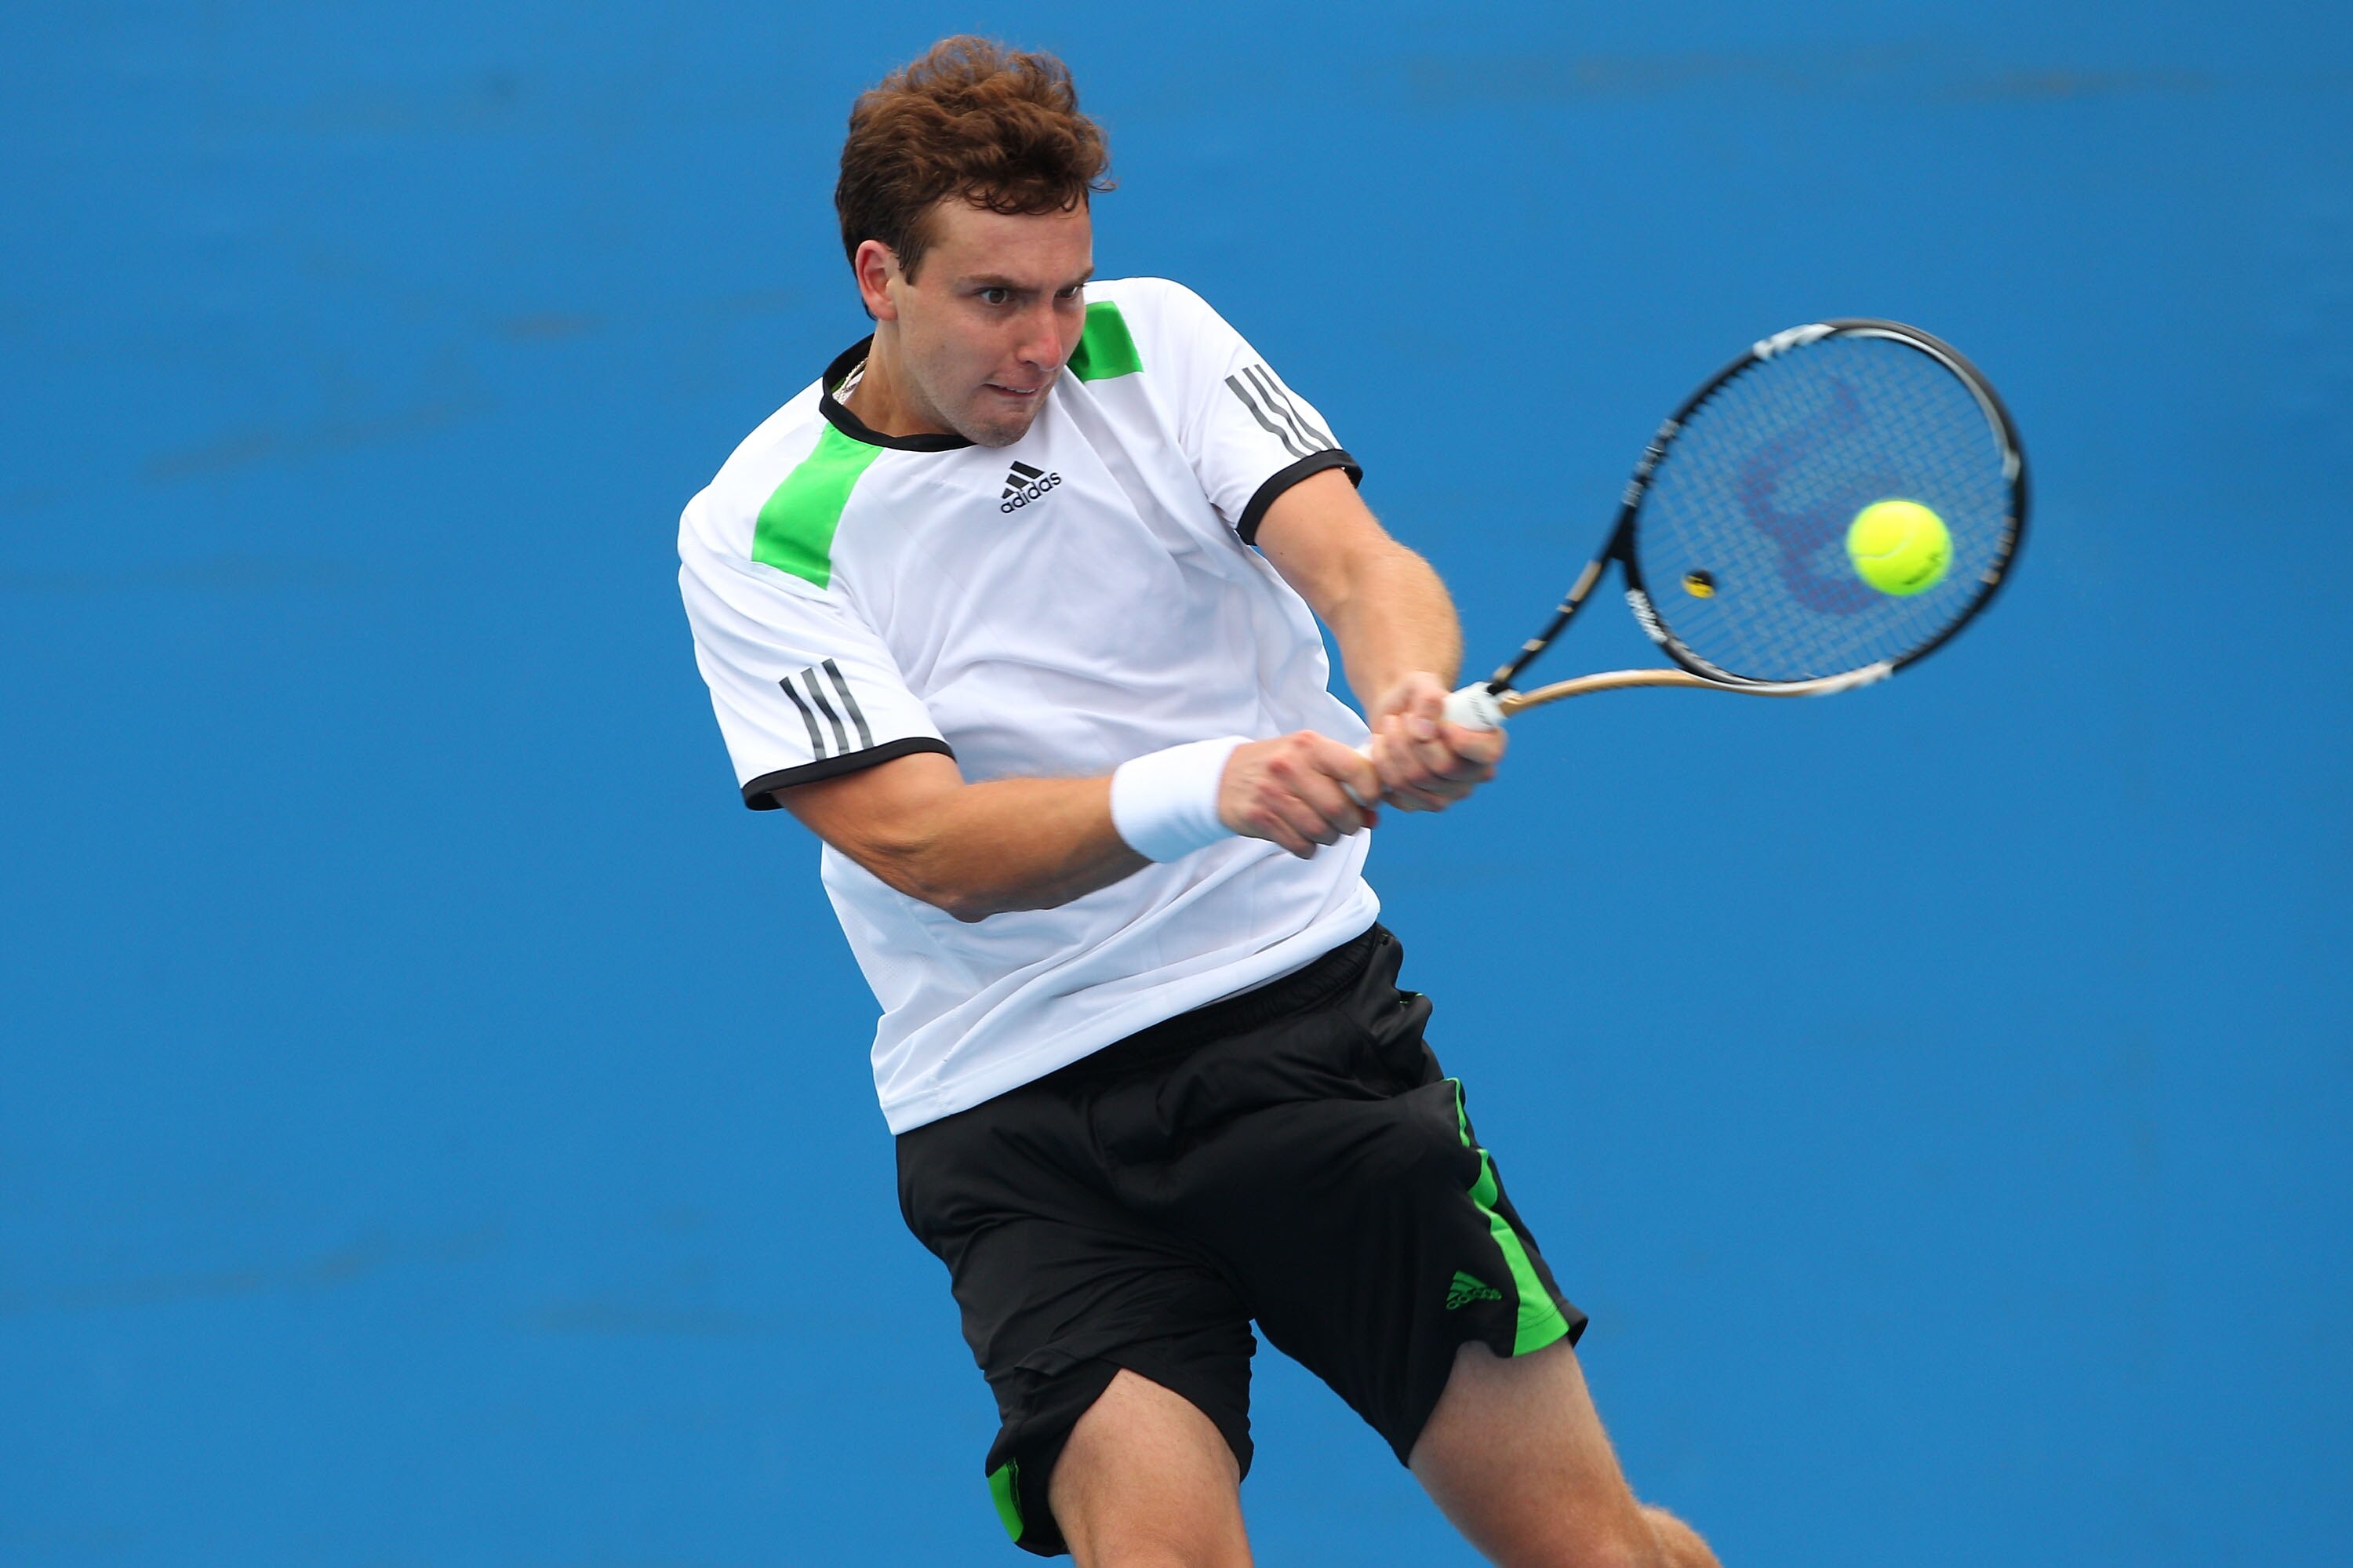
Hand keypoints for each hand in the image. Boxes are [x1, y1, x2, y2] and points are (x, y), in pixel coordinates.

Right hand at [1218, 731, 1381, 857]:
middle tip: (1348, 823)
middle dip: (1352, 823)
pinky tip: (1303, 837)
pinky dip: (1309, 848)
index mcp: (1309, 745)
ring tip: (1324, 830)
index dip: (1372, 791)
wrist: (1223, 777)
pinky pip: (1300, 845)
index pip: (1357, 769)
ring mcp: (1272, 793)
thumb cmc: (1278, 767)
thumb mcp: (1308, 757)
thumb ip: (1343, 778)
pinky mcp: (1259, 817)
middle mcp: (1290, 765)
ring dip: (1330, 838)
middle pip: (1339, 807)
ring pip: (1321, 830)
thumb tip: (1373, 815)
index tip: (1370, 801)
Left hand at [1366, 672, 1504, 811]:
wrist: (1394, 713)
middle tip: (1403, 717)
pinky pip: (1397, 791)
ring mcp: (1447, 794)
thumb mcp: (1423, 683)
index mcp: (1488, 743)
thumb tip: (1423, 730)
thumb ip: (1429, 698)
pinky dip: (1382, 764)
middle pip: (1445, 768)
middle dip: (1415, 738)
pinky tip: (1383, 746)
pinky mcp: (1419, 803)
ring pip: (1415, 780)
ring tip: (1389, 725)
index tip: (1442, 722)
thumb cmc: (1417, 697)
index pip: (1488, 754)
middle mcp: (1473, 774)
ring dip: (1394, 747)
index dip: (1463, 740)